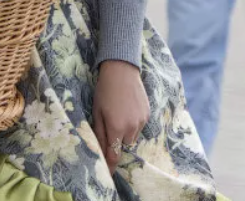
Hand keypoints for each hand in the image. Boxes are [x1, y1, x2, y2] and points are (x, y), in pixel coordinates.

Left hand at [92, 59, 149, 173]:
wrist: (122, 70)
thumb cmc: (104, 90)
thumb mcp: (97, 111)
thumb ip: (99, 133)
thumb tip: (99, 151)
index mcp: (116, 127)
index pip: (115, 154)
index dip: (111, 166)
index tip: (108, 174)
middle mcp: (131, 127)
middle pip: (124, 146)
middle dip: (117, 143)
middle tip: (109, 129)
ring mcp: (142, 121)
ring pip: (132, 137)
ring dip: (125, 133)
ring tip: (117, 115)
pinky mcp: (147, 115)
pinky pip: (139, 127)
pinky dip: (132, 124)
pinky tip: (126, 110)